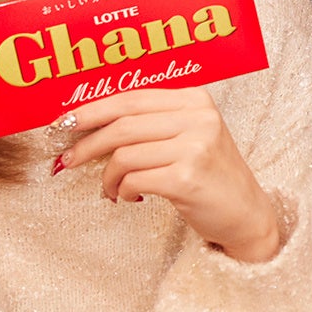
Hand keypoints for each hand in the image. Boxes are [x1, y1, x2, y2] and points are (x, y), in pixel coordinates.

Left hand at [54, 87, 283, 262]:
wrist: (246, 213)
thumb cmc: (210, 175)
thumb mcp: (189, 136)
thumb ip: (152, 123)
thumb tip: (90, 122)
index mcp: (195, 99)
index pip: (132, 98)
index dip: (93, 110)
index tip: (64, 122)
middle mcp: (198, 118)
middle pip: (123, 124)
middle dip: (87, 143)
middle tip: (67, 159)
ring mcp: (194, 148)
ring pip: (124, 155)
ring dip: (107, 177)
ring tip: (111, 189)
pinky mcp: (187, 178)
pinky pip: (133, 179)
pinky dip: (122, 190)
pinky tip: (130, 196)